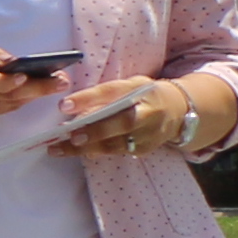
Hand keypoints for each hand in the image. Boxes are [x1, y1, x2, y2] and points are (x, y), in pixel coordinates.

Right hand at [0, 43, 54, 119]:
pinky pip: (5, 109)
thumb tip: (13, 61)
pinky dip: (20, 100)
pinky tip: (32, 92)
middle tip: (63, 82)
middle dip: (40, 89)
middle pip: (13, 96)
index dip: (19, 80)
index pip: (0, 83)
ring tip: (54, 85)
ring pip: (13, 104)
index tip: (37, 74)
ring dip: (34, 95)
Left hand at [47, 75, 211, 158]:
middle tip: (67, 135)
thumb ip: (104, 94)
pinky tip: (78, 152)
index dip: (88, 98)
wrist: (178, 111)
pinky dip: (97, 152)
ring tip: (59, 148)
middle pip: (121, 122)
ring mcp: (149, 134)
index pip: (112, 92)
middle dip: (93, 130)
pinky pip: (118, 152)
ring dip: (86, 147)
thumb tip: (70, 106)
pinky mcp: (145, 149)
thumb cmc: (142, 95)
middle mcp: (148, 113)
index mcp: (141, 90)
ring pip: (116, 143)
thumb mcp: (127, 85)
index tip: (64, 105)